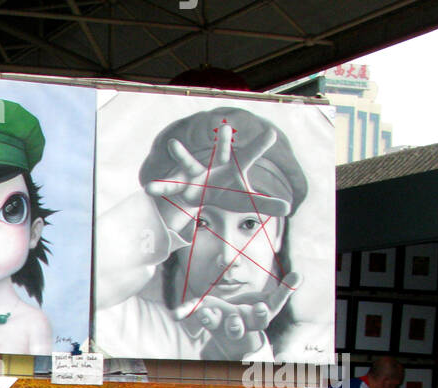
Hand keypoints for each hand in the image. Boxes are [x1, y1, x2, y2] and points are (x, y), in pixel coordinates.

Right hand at [146, 122, 287, 230]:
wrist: (200, 195)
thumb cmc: (226, 194)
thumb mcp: (245, 201)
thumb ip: (266, 203)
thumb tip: (289, 208)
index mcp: (233, 167)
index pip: (249, 157)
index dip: (261, 147)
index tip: (273, 134)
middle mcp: (214, 166)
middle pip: (220, 153)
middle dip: (222, 142)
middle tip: (225, 128)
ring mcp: (196, 175)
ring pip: (189, 163)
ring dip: (181, 154)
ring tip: (172, 144)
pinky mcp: (182, 187)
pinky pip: (170, 187)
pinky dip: (160, 188)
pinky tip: (148, 189)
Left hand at [174, 272, 300, 358]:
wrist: (232, 332)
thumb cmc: (253, 314)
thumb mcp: (271, 303)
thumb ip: (285, 290)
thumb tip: (300, 275)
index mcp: (254, 321)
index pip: (261, 320)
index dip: (261, 313)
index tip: (260, 307)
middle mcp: (237, 325)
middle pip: (236, 328)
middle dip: (234, 324)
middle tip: (233, 318)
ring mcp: (219, 324)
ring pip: (215, 324)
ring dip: (210, 318)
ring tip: (205, 313)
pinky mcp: (206, 317)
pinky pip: (195, 313)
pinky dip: (186, 311)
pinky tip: (177, 313)